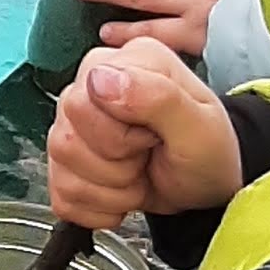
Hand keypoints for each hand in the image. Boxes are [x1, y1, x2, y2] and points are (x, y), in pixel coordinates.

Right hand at [45, 36, 244, 229]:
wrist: (206, 187)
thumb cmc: (209, 153)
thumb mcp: (200, 128)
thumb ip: (158, 96)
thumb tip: (99, 79)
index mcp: (125, 63)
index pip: (80, 103)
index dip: (117, 136)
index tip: (153, 138)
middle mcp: (91, 84)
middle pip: (65, 138)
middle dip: (114, 166)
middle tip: (147, 157)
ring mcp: (73, 122)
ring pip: (60, 167)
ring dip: (109, 189)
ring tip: (139, 175)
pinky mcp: (65, 160)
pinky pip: (61, 194)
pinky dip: (98, 206)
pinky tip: (122, 192)